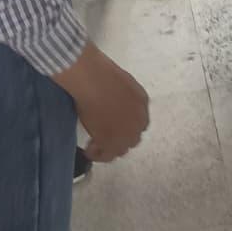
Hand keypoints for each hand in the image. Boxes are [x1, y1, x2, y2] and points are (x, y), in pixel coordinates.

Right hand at [54, 45, 148, 162]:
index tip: (117, 126)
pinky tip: (88, 150)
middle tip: (106, 136)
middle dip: (121, 139)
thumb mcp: (123, 84)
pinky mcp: (110, 142)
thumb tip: (117, 106)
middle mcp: (139, 120)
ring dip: (110, 148)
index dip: (128, 126)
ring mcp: (126, 133)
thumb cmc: (103, 74)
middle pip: (133, 138)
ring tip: (96, 145)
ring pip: (121, 149)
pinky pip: (105, 155)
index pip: (140, 123)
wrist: (94, 80)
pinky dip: (96, 154)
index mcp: (143, 103)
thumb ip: (126, 98)